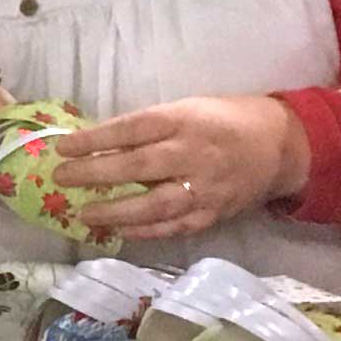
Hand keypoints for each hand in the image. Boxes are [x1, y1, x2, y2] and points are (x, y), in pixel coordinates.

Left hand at [50, 93, 311, 241]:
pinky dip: (144, 231)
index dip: (94, 139)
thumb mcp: (187, 109)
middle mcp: (194, 153)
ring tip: (84, 214)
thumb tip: (98, 143)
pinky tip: (118, 231)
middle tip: (61, 179)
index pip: (131, 129)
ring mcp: (205, 187)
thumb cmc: (224, 120)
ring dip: (115, 211)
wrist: (279, 145)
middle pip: (138, 166)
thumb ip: (149, 128)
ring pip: (154, 204)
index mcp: (184, 119)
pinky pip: (174, 226)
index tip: (62, 147)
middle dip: (95, 174)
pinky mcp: (213, 213)